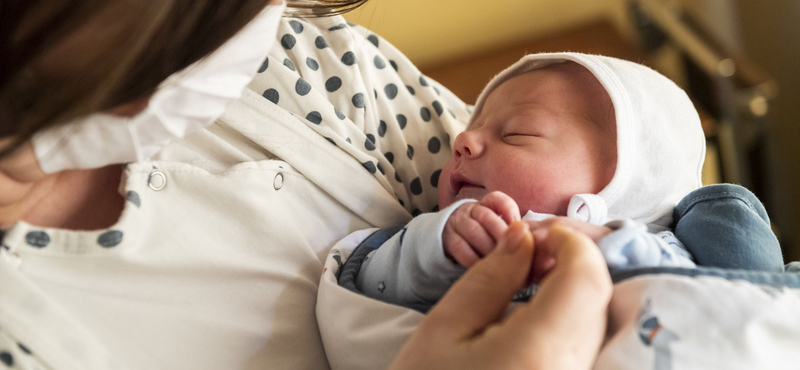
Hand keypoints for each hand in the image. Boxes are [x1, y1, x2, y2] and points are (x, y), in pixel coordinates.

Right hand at [389, 222, 611, 369]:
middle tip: (528, 252)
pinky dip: (569, 321)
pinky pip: (585, 350)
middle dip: (572, 263)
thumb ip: (491, 276)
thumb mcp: (445, 326)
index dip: (571, 243)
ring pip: (596, 325)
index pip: (586, 280)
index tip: (539, 232)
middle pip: (597, 300)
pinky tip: (533, 316)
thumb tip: (524, 235)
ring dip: (572, 292)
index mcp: (538, 352)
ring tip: (527, 282)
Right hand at [442, 191, 519, 267]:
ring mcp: (457, 224)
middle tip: (515, 251)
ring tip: (501, 261)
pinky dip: (473, 258)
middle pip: (486, 217)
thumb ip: (514, 232)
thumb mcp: (499, 228)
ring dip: (489, 247)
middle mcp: (471, 211)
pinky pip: (460, 247)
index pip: (497, 200)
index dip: (509, 210)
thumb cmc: (485, 236)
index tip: (519, 225)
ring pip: (473, 231)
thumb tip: (531, 242)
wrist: (454, 240)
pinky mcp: (448, 240)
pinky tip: (484, 267)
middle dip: (502, 234)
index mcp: (486, 204)